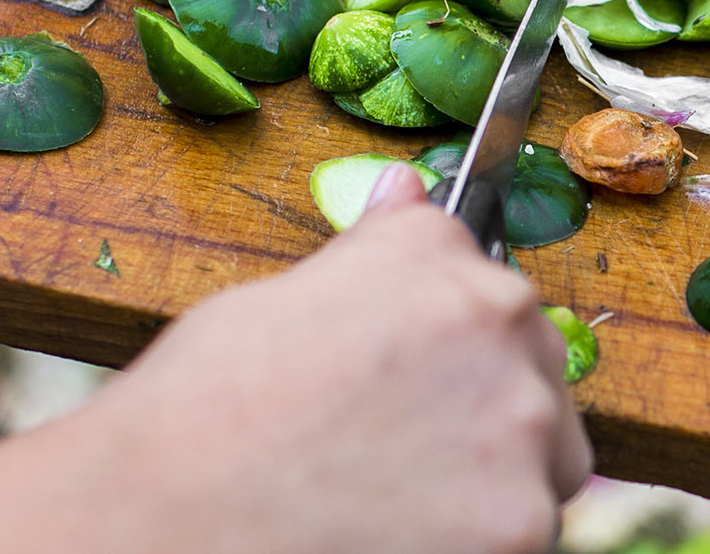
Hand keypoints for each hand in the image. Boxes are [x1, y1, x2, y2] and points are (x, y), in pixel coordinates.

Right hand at [0, 166, 593, 553]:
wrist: (165, 523)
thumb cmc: (197, 416)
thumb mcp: (271, 303)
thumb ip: (372, 260)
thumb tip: (405, 190)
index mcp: (438, 261)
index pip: (482, 282)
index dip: (440, 338)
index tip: (407, 375)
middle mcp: (501, 328)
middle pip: (531, 363)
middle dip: (480, 401)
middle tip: (393, 449)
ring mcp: (522, 433)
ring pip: (545, 453)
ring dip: (494, 475)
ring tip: (392, 503)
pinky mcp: (524, 528)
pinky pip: (528, 530)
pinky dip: (482, 541)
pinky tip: (403, 542)